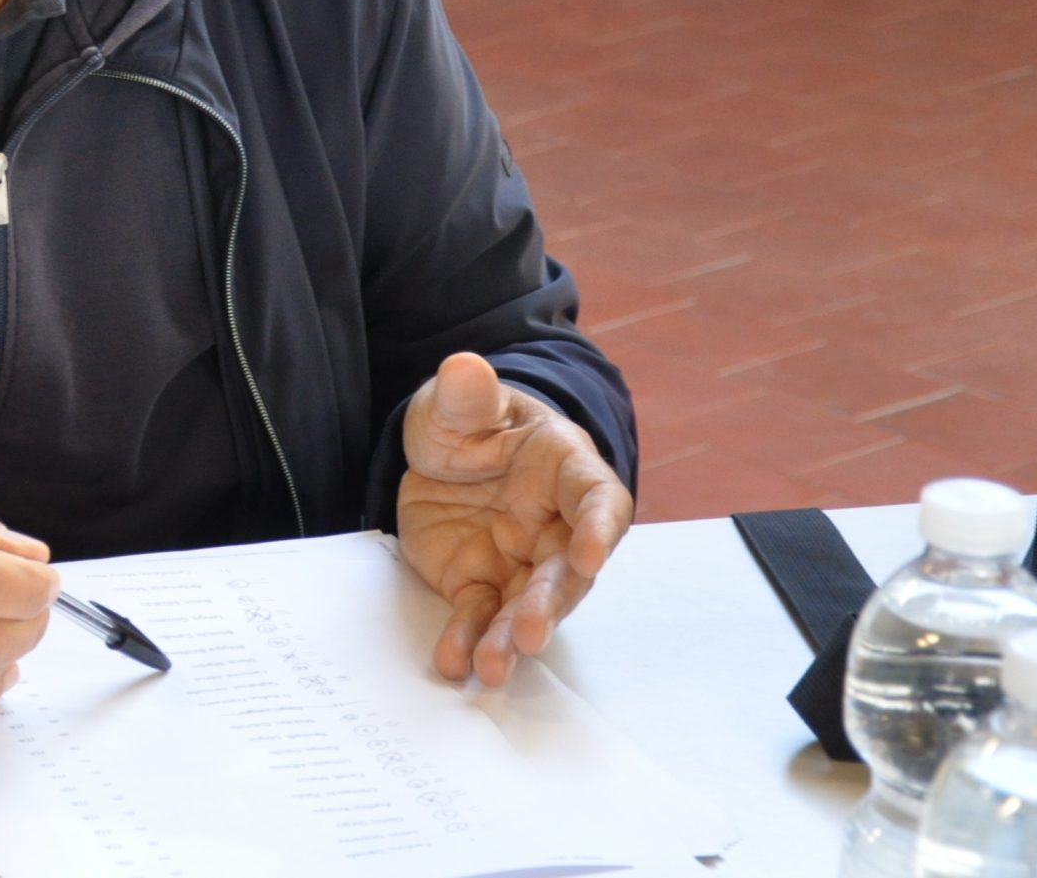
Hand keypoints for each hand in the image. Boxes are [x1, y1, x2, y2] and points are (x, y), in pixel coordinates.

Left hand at [395, 351, 631, 685]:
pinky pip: (479, 618)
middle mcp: (555, 525)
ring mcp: (520, 561)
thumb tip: (465, 369)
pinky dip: (467, 640)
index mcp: (565, 469)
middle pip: (566, 571)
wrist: (436, 454)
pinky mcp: (481, 585)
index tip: (591, 555)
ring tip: (492, 667)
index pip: (598, 500)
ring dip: (512, 638)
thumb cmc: (469, 419)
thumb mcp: (460, 400)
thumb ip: (467, 393)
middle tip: (532, 632)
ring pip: (527, 606)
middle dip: (551, 602)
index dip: (600, 528)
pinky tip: (453, 662)